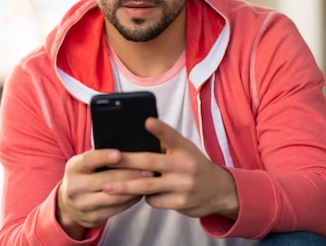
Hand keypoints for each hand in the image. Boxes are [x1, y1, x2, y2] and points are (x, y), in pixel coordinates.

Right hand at [56, 148, 154, 238]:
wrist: (68, 204)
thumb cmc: (83, 176)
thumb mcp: (84, 164)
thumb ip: (99, 157)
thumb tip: (127, 147)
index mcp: (73, 168)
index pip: (89, 161)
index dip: (104, 157)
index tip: (119, 154)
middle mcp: (75, 187)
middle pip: (106, 180)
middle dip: (130, 173)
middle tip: (149, 168)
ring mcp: (83, 205)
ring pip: (114, 197)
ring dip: (134, 188)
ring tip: (150, 180)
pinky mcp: (93, 218)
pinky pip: (117, 209)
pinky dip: (131, 200)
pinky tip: (141, 192)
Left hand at [101, 118, 238, 219]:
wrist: (218, 190)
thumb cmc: (192, 164)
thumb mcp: (184, 149)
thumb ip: (164, 144)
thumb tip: (134, 137)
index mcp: (184, 148)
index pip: (171, 135)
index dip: (159, 128)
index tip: (147, 121)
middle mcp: (185, 166)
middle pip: (150, 162)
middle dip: (127, 161)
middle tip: (108, 160)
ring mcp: (184, 185)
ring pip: (148, 185)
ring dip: (125, 187)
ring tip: (107, 187)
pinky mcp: (181, 203)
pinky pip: (154, 200)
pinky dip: (144, 196)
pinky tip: (139, 193)